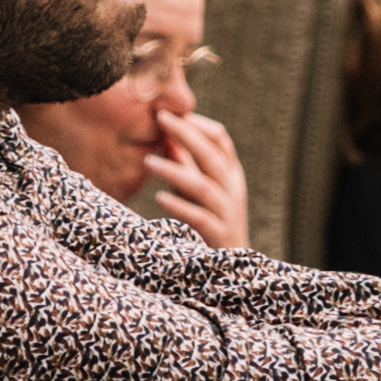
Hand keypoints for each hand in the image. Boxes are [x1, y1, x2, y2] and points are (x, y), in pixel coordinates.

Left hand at [135, 109, 252, 251]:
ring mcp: (227, 213)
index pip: (220, 139)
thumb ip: (187, 165)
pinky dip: (180, 207)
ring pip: (204, 186)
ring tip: (148, 162)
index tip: (170, 111)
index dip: (196, 123)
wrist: (231, 268)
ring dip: (175, 170)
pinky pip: (200, 218)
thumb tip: (164, 137)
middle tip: (158, 119)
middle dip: (185, 134)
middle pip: (211, 154)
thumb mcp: (200, 190)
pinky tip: (160, 199)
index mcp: (230, 174)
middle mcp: (232, 189)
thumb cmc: (210, 223)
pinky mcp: (218, 236)